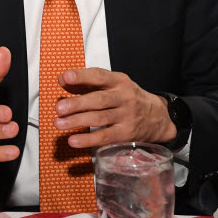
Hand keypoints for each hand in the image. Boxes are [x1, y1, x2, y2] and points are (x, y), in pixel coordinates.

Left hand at [53, 68, 177, 148]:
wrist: (158, 117)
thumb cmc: (127, 98)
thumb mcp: (113, 85)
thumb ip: (87, 83)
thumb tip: (63, 80)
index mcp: (118, 81)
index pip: (99, 76)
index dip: (82, 77)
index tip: (65, 78)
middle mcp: (124, 97)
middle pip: (99, 100)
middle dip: (77, 104)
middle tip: (59, 108)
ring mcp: (126, 116)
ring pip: (100, 118)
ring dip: (77, 122)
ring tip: (59, 124)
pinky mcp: (126, 134)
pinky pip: (105, 136)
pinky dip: (88, 139)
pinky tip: (74, 140)